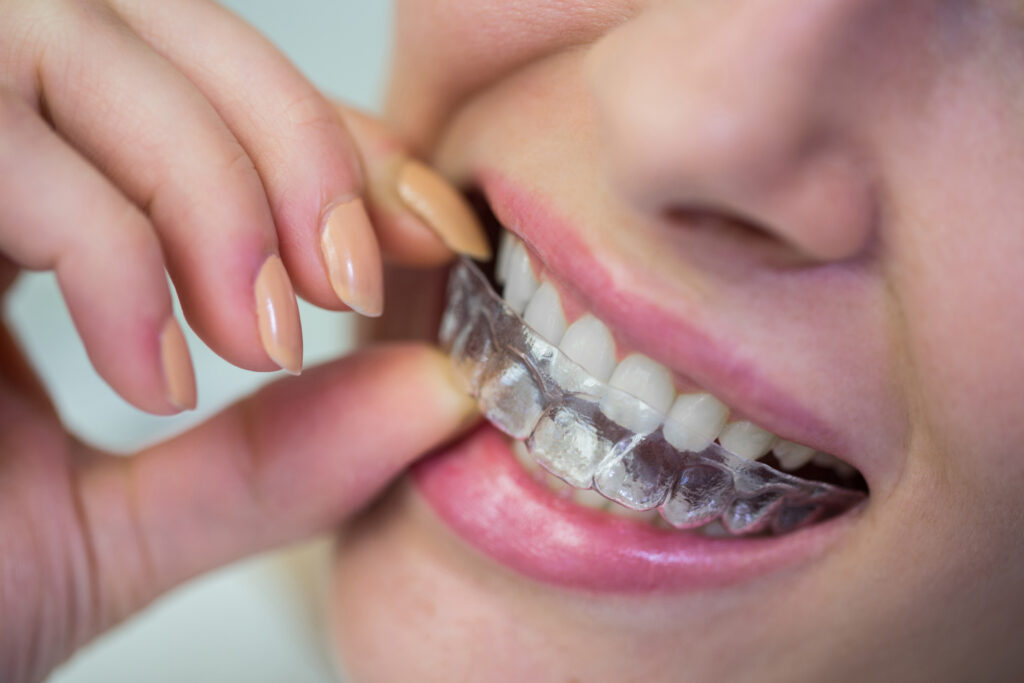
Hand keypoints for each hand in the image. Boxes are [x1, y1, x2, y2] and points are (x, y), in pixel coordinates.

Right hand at [0, 0, 486, 678]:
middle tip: (350, 283)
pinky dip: (103, 241)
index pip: (209, 100)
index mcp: (22, 200)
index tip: (430, 235)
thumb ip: (279, 460)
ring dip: (208, 182)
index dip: (333, 147)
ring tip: (254, 335)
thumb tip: (444, 390)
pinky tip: (149, 372)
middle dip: (287, 138)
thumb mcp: (118, 528)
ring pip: (75, 38)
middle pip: (156, 21)